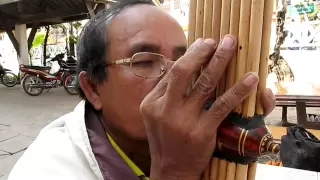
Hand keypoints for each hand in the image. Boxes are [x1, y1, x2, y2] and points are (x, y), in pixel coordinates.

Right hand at [140, 35, 272, 179]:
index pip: (171, 73)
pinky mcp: (202, 131)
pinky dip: (237, 90)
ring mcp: (183, 121)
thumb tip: (180, 66)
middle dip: (201, 52)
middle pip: (183, 72)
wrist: (172, 170)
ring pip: (204, 84)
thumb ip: (164, 92)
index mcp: (151, 103)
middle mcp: (165, 109)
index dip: (189, 56)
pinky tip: (250, 79)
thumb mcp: (155, 115)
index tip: (203, 44)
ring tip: (231, 47)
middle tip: (217, 40)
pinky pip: (222, 105)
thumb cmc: (165, 140)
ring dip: (220, 62)